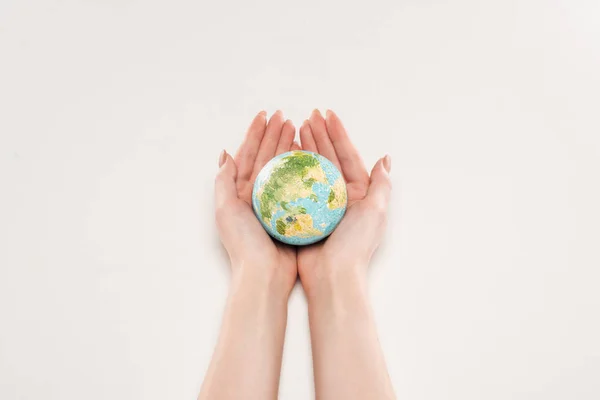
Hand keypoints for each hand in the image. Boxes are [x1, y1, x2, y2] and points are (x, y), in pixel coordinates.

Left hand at [215, 110, 298, 296]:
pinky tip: (310, 157)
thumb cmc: (244, 244)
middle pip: (266, 158)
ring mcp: (275, 205)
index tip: (265, 115)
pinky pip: (298, 187)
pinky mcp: (292, 214)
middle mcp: (257, 196)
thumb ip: (224, 182)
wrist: (264, 275)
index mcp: (239, 192)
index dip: (255, 134)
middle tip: (285, 116)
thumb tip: (225, 154)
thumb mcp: (226, 210)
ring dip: (288, 148)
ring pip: (283, 169)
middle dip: (274, 135)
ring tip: (299, 128)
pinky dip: (302, 170)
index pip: (248, 155)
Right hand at [297, 109, 391, 295]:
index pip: (347, 156)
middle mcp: (340, 197)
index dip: (338, 134)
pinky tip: (284, 156)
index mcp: (359, 193)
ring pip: (311, 170)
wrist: (332, 276)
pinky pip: (296, 187)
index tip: (327, 115)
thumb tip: (385, 159)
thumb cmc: (355, 245)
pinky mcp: (304, 214)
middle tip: (308, 116)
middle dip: (319, 136)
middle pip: (329, 159)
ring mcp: (320, 205)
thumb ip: (381, 184)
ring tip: (295, 128)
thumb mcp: (375, 212)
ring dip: (305, 148)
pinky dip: (291, 170)